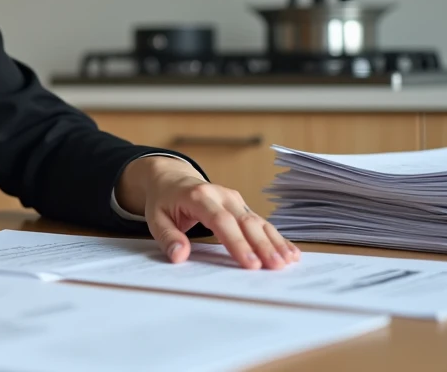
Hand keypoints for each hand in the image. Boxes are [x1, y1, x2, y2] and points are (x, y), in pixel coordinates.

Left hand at [121, 157, 300, 269]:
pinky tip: (291, 252)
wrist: (171, 179)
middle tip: (275, 267)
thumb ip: (167, 237)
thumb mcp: (155, 218)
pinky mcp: (242, 205)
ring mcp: (234, 199)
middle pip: (245, 221)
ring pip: (258, 221)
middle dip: (262, 245)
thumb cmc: (164, 201)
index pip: (220, 220)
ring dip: (274, 242)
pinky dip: (276, 238)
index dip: (236, 242)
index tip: (250, 264)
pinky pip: (261, 222)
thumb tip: (179, 256)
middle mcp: (221, 195)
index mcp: (198, 196)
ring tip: (287, 262)